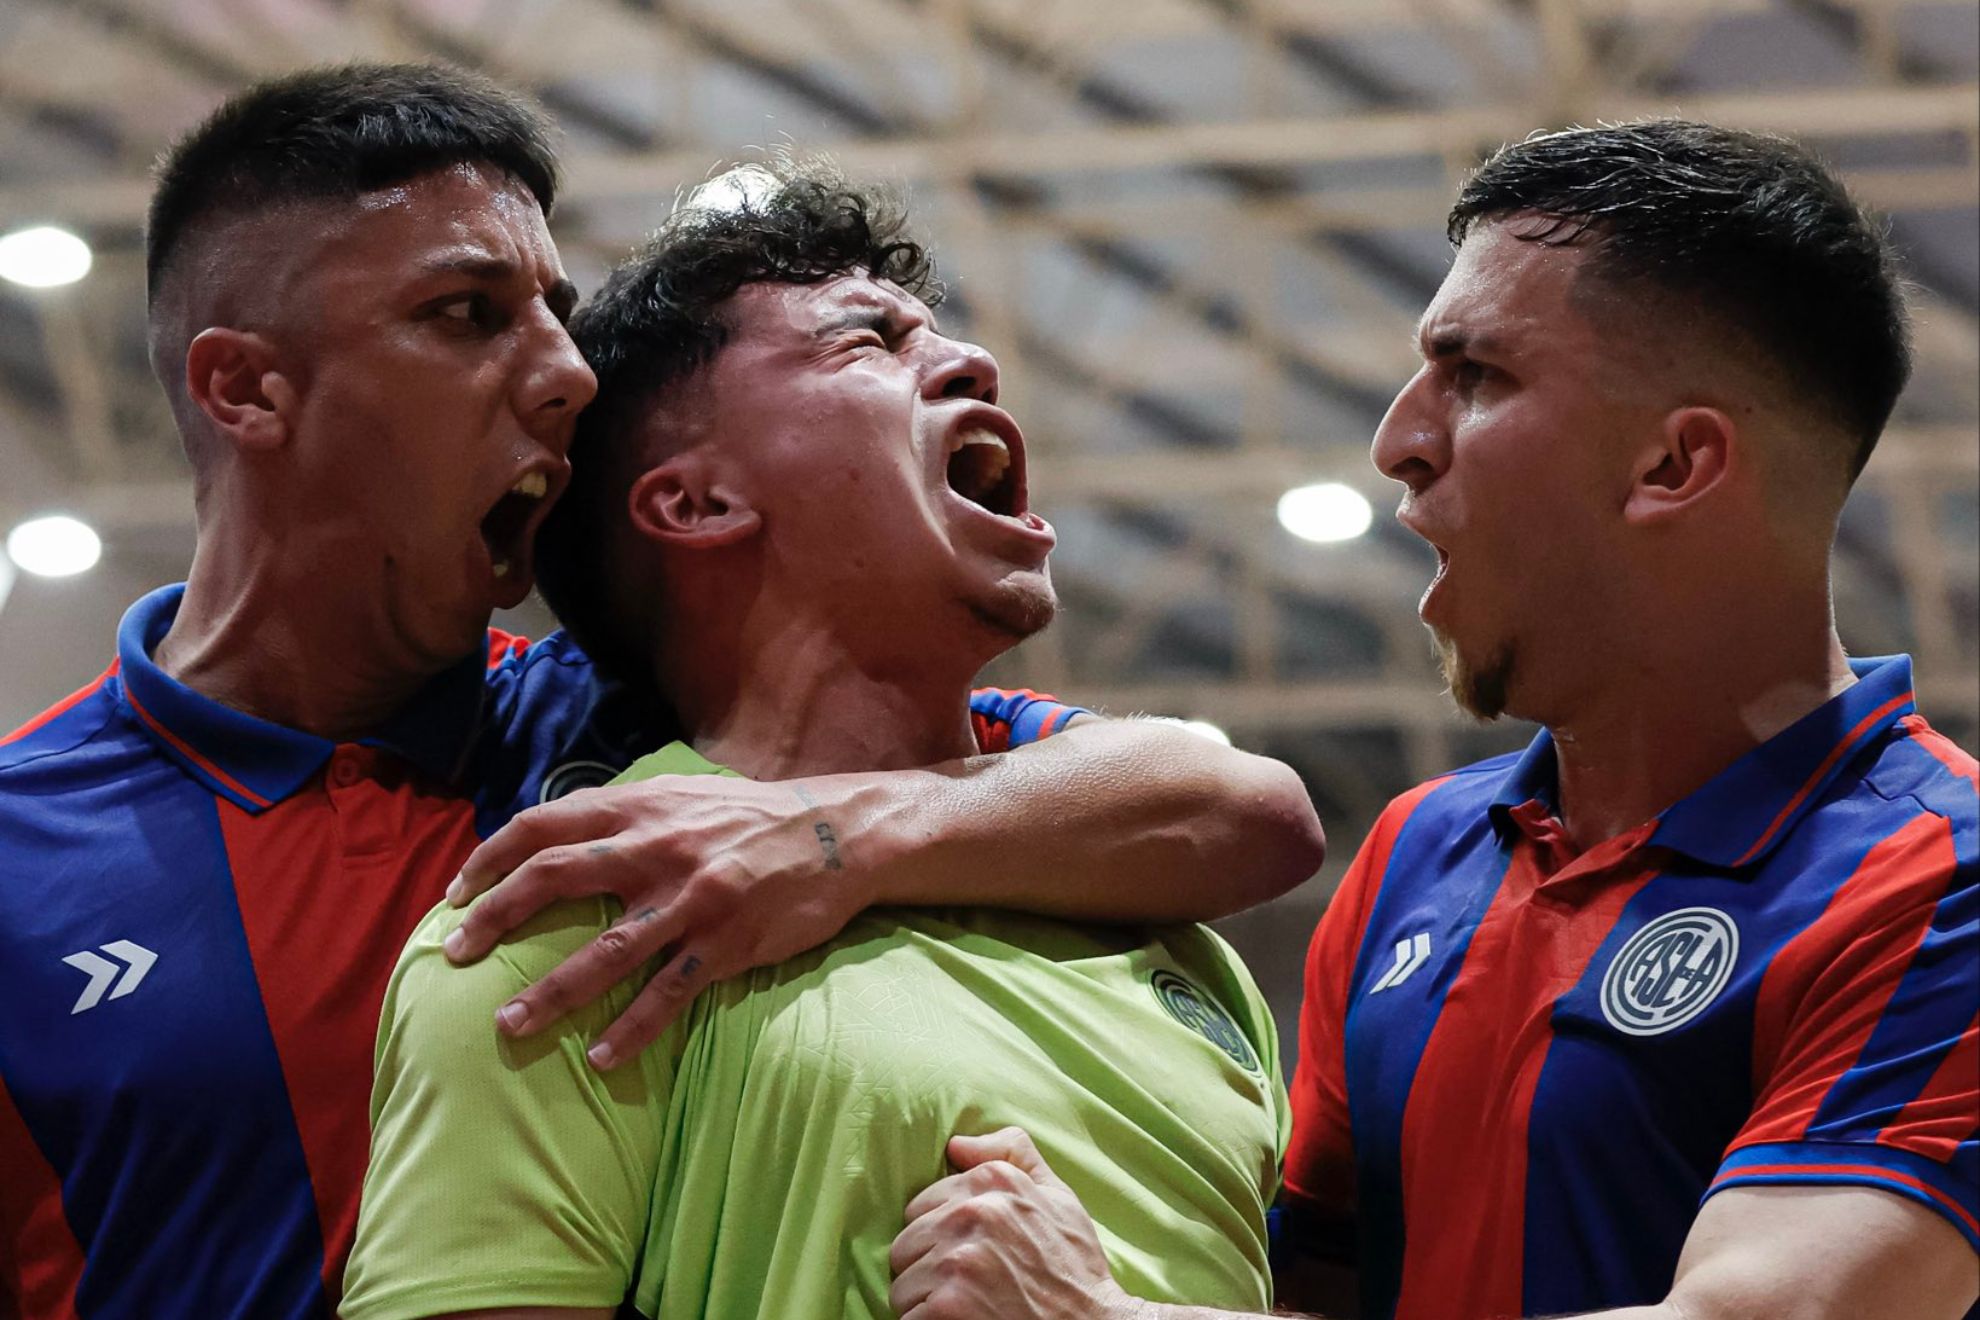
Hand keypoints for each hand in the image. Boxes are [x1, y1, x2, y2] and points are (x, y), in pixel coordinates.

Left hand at [442, 774, 873, 1066]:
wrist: (839, 834)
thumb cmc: (752, 817)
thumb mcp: (682, 795)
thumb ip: (623, 815)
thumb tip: (557, 836)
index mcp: (640, 807)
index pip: (543, 825)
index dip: (491, 858)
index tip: (457, 894)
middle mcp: (658, 848)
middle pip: (555, 879)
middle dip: (495, 918)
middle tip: (456, 955)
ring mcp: (692, 899)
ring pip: (606, 951)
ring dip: (551, 992)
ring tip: (508, 1024)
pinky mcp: (727, 943)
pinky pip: (669, 993)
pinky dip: (632, 1029)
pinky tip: (600, 1058)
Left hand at [890, 1127, 1135, 1319]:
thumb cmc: (1073, 1266)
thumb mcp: (1057, 1197)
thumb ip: (1012, 1154)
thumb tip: (956, 1144)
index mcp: (993, 1181)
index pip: (922, 1206)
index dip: (941, 1236)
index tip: (969, 1255)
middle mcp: (972, 1213)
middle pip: (906, 1244)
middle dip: (927, 1269)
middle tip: (966, 1287)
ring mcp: (958, 1260)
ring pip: (902, 1284)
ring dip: (925, 1303)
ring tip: (964, 1308)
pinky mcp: (948, 1305)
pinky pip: (908, 1317)